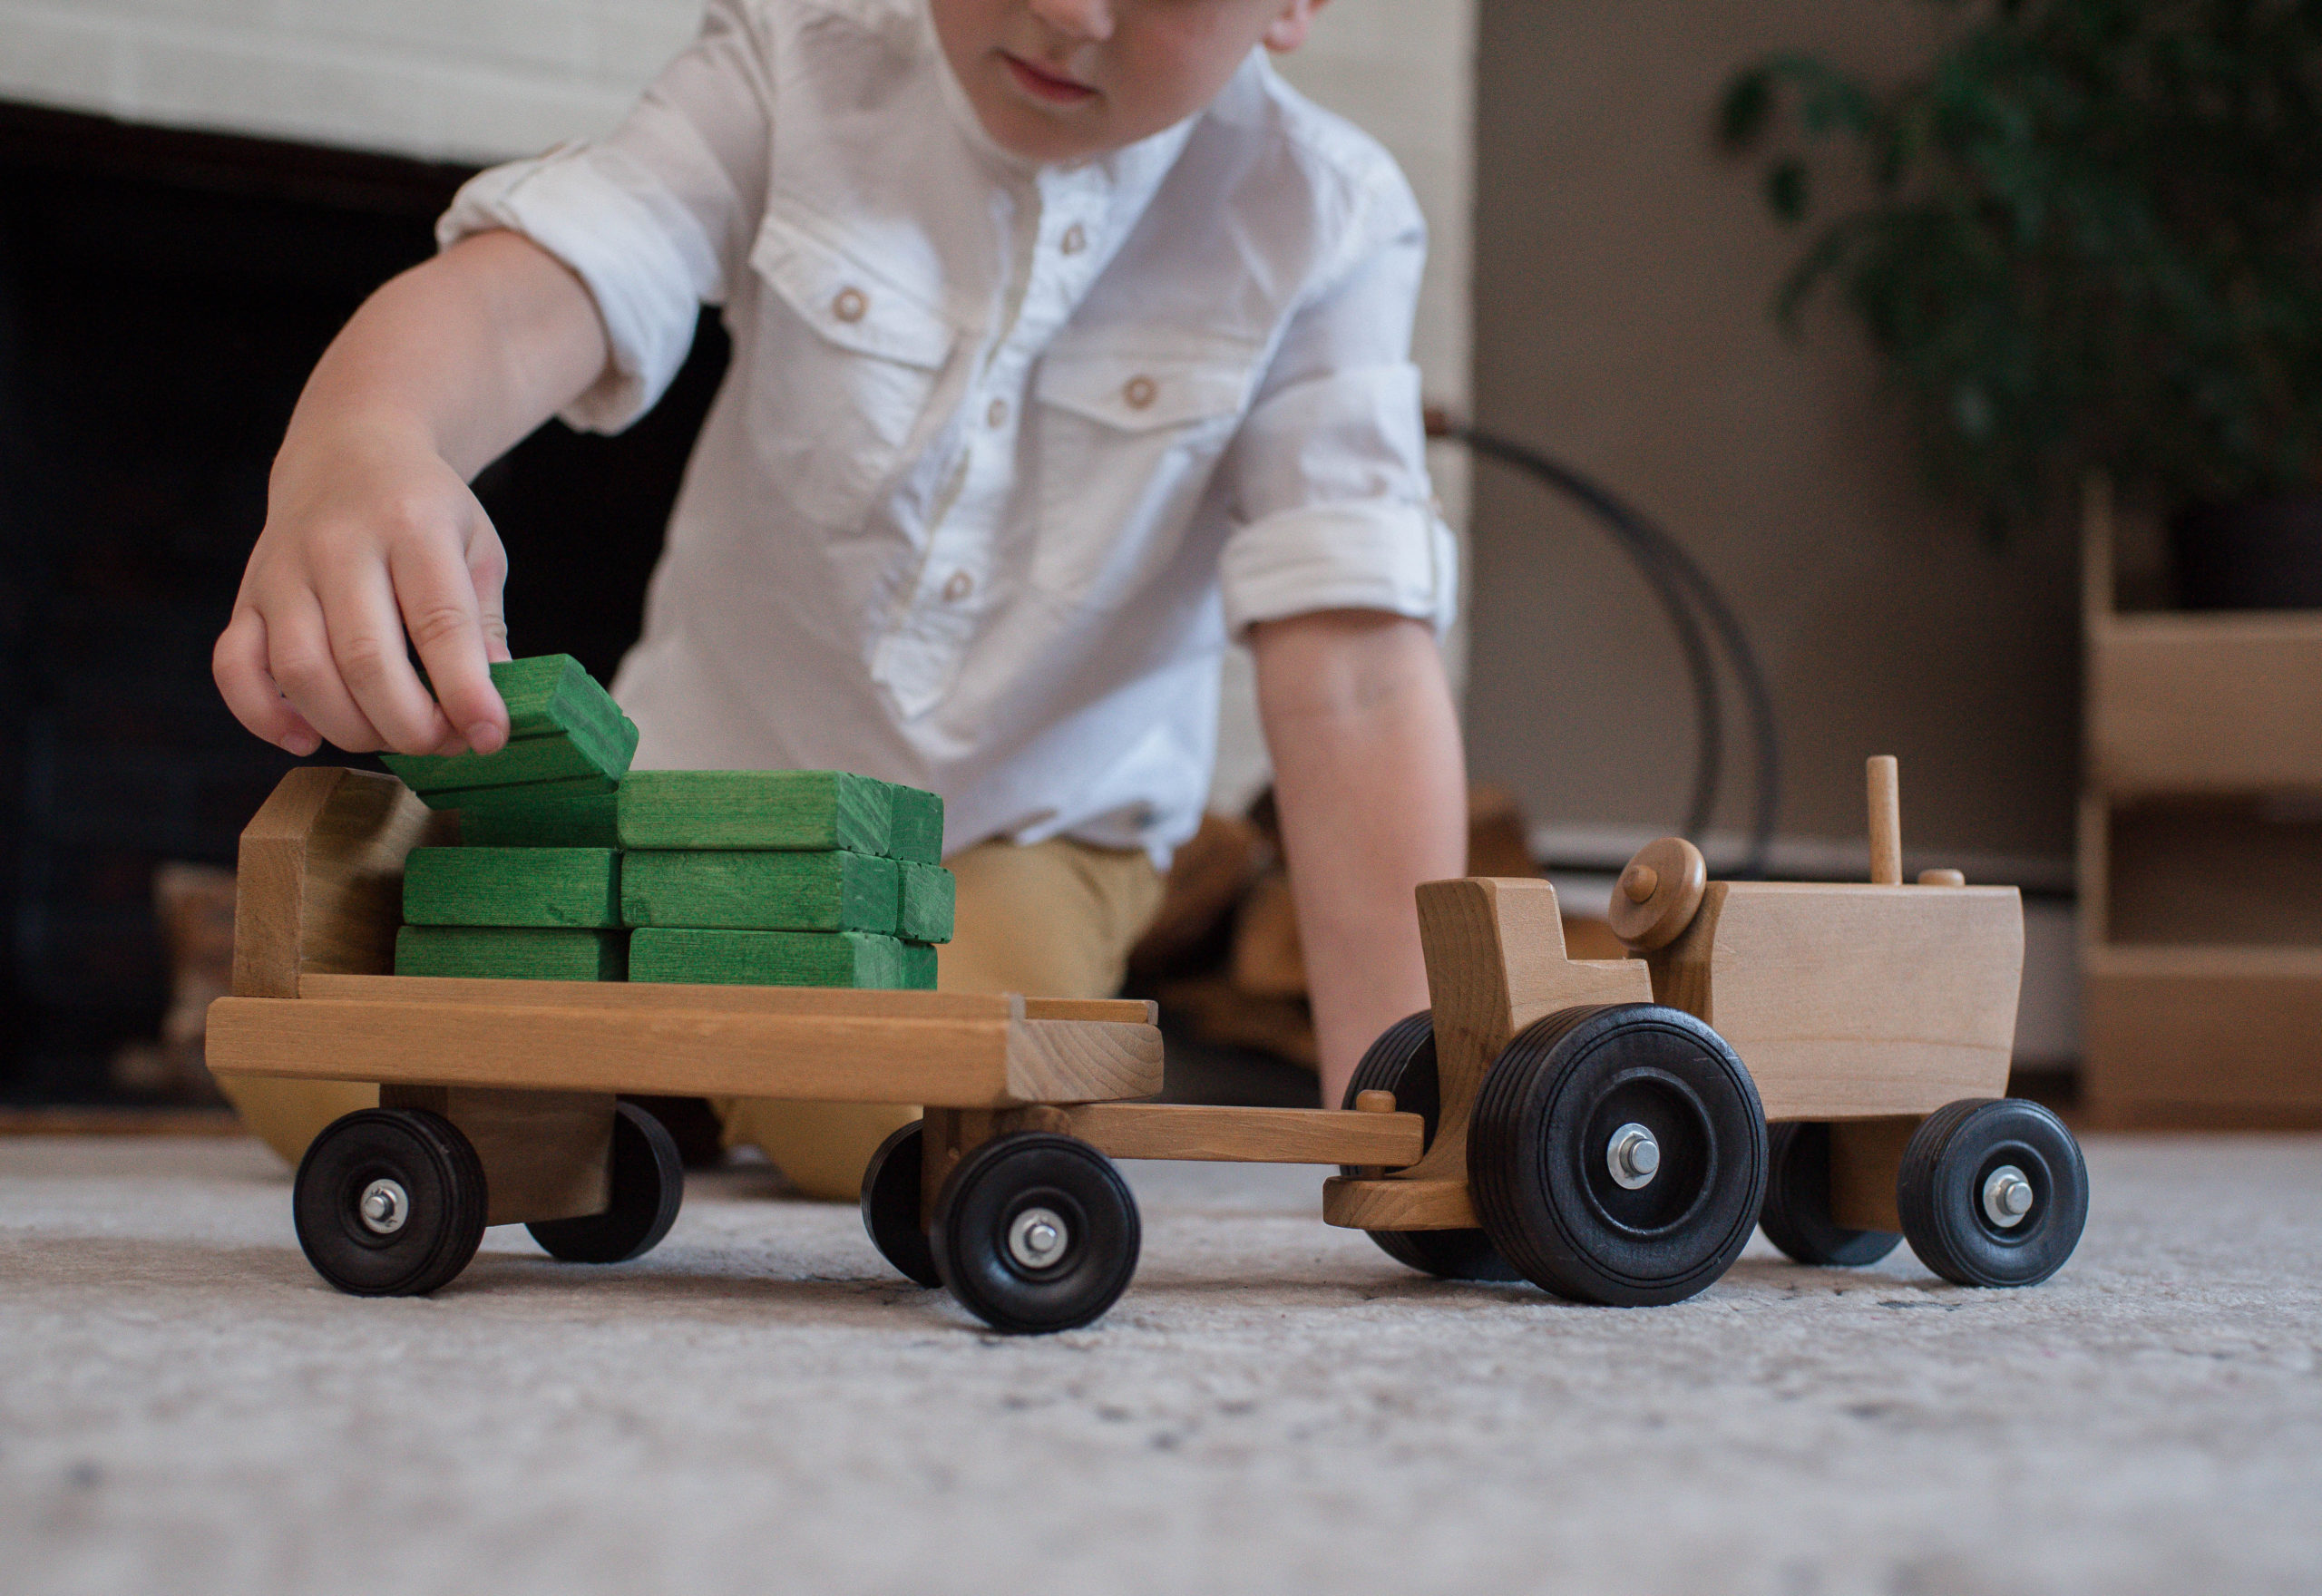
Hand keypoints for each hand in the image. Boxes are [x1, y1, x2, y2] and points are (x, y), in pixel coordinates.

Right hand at [214, 416, 512, 757]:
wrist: (348, 450)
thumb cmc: (424, 510)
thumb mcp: (475, 547)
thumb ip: (483, 624)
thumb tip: (489, 706)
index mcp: (411, 526)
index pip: (439, 622)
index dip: (466, 691)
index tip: (490, 735)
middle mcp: (338, 545)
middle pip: (364, 657)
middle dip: (409, 723)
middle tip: (442, 743)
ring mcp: (283, 570)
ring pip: (300, 671)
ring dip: (350, 728)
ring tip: (391, 736)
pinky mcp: (246, 595)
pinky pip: (234, 667)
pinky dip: (263, 717)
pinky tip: (308, 738)